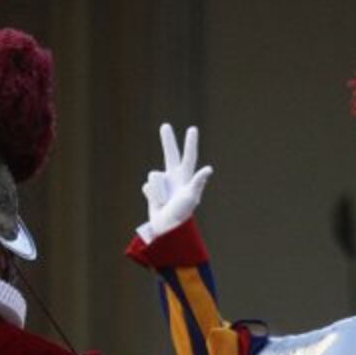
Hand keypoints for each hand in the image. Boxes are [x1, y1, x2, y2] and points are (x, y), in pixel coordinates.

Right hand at [138, 123, 213, 243]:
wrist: (166, 228)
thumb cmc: (181, 213)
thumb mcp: (191, 197)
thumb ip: (198, 181)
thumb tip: (208, 169)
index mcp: (186, 178)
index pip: (189, 156)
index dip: (190, 143)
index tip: (193, 129)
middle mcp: (175, 177)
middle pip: (170, 154)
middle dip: (167, 140)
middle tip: (165, 126)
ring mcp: (163, 184)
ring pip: (154, 176)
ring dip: (157, 190)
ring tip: (164, 202)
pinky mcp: (152, 190)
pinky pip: (147, 187)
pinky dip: (151, 196)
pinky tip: (157, 204)